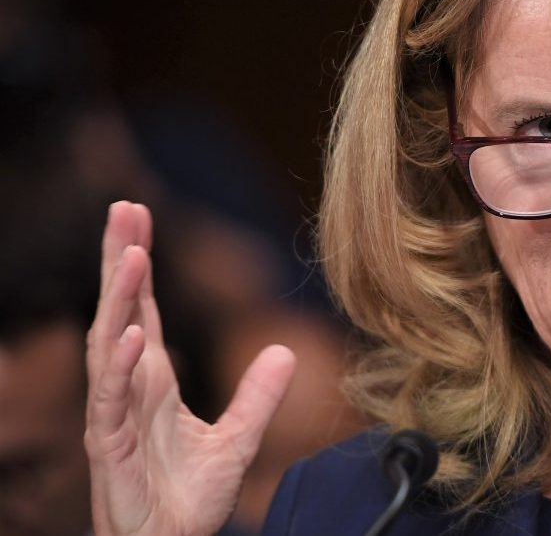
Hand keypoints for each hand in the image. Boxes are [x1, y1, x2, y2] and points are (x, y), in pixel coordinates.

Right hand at [84, 202, 295, 535]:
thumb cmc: (188, 499)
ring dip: (120, 299)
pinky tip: (133, 333)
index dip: (138, 264)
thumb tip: (286, 350)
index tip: (138, 215)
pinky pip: (112, 400)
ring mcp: (115, 416)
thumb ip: (259, 397)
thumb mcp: (238, 441)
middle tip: (123, 207)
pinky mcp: (109, 447)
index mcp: (153, 381)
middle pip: (119, 311)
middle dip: (120, 259)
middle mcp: (129, 390)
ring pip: (109, 345)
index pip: (142, 309)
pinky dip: (121, 365)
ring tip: (133, 253)